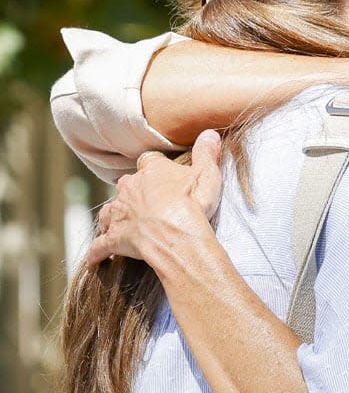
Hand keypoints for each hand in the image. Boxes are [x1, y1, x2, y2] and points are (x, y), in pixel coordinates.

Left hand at [87, 130, 222, 266]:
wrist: (176, 234)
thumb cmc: (193, 204)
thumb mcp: (207, 174)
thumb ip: (207, 153)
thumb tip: (209, 132)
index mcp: (152, 172)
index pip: (149, 163)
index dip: (155, 170)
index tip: (161, 177)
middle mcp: (130, 188)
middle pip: (126, 186)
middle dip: (132, 194)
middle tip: (144, 204)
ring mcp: (120, 213)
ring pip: (109, 212)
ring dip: (112, 218)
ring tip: (116, 225)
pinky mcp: (115, 238)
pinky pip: (100, 245)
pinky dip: (97, 252)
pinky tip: (94, 260)